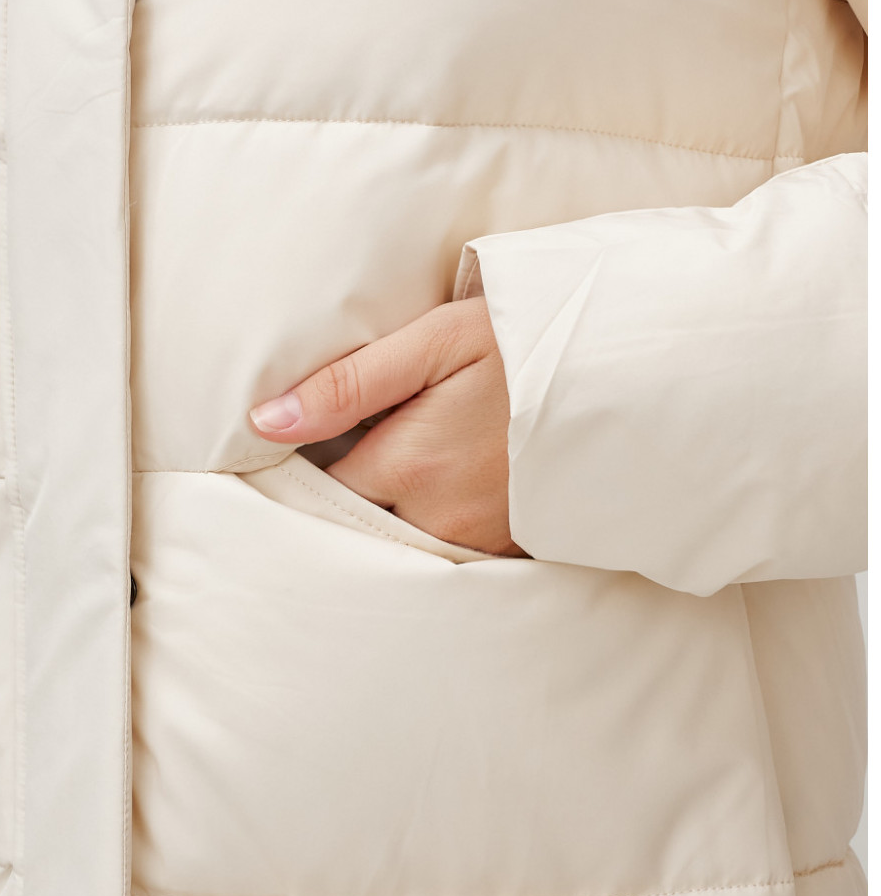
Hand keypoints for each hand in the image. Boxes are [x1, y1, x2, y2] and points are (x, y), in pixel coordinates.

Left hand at [249, 298, 526, 556]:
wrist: (629, 372)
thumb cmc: (529, 343)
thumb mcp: (438, 342)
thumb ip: (349, 385)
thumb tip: (266, 420)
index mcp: (411, 464)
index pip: (320, 488)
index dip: (302, 466)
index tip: (293, 446)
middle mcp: (441, 517)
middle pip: (357, 527)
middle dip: (338, 502)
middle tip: (339, 458)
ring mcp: (481, 541)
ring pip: (400, 545)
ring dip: (382, 518)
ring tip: (392, 469)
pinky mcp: (512, 549)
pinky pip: (445, 554)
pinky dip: (428, 532)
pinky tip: (434, 494)